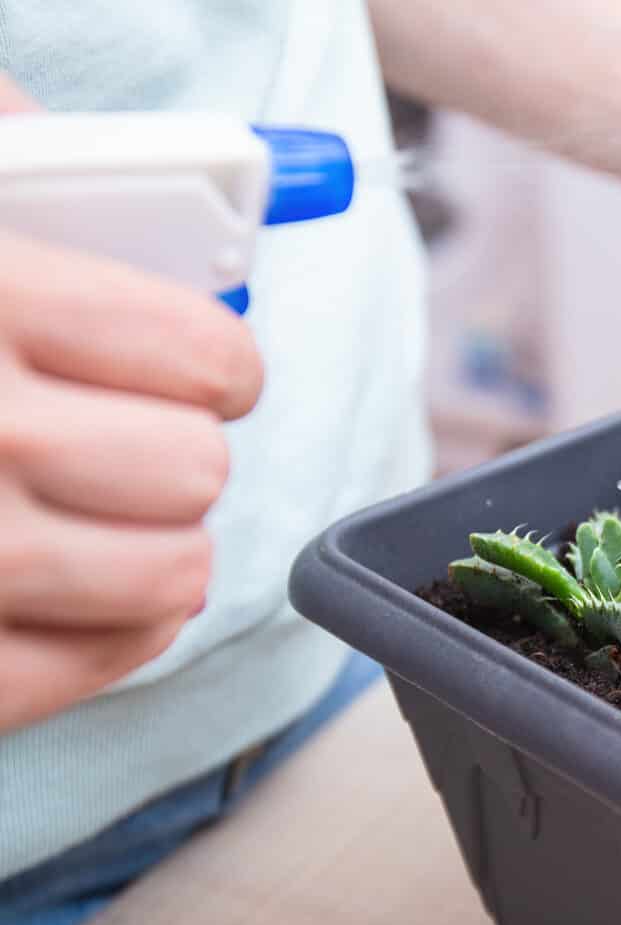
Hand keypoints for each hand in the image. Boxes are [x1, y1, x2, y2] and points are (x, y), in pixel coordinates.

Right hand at [0, 79, 263, 730]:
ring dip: (154, 548)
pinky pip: (87, 669)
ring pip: (166, 579)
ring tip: (106, 518)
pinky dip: (107, 634)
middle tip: (132, 444)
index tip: (205, 372)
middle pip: (191, 473)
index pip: (197, 354)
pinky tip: (76, 592)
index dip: (219, 363)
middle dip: (176, 457)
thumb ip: (12, 179)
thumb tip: (113, 189)